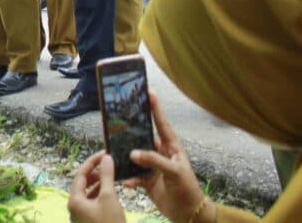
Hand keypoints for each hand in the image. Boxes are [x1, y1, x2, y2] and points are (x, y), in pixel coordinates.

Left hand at [69, 152, 125, 222]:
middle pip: (82, 183)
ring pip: (87, 193)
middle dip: (94, 172)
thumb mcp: (109, 198)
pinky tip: (110, 191)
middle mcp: (74, 207)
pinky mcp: (88, 221)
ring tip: (110, 176)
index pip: (80, 174)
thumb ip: (106, 176)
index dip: (92, 162)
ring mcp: (80, 216)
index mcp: (74, 200)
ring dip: (98, 183)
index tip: (104, 154)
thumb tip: (106, 158)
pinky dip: (100, 195)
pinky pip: (92, 203)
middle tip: (107, 164)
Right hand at [123, 92, 214, 222]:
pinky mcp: (146, 180)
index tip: (148, 91)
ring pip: (135, 156)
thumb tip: (133, 153)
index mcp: (171, 147)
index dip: (155, 108)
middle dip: (132, 129)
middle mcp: (160, 153)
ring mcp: (152, 167)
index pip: (162, 123)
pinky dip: (129, 178)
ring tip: (113, 150)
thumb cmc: (188, 189)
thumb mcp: (175, 172)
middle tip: (119, 117)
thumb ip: (154, 161)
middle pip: (143, 137)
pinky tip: (125, 180)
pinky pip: (133, 175)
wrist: (188, 213)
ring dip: (126, 155)